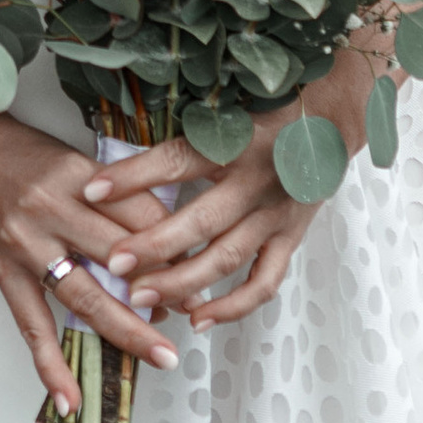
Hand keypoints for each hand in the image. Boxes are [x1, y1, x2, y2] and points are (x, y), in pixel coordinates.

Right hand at [0, 112, 183, 417]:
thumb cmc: (18, 150)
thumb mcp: (72, 159)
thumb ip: (111, 194)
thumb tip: (160, 237)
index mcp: (77, 175)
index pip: (140, 214)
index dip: (175, 242)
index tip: (198, 264)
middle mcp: (52, 210)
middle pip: (121, 257)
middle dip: (164, 288)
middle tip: (194, 309)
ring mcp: (26, 245)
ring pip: (86, 296)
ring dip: (128, 330)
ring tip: (162, 354)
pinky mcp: (3, 271)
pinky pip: (31, 326)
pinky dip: (50, 366)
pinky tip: (70, 399)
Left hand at [96, 49, 376, 333]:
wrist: (331, 115)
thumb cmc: (268, 105)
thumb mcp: (228, 105)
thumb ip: (186, 126)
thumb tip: (124, 137)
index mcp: (235, 141)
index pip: (176, 159)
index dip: (134, 175)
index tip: (92, 189)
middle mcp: (256, 181)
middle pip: (201, 221)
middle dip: (154, 246)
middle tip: (115, 264)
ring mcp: (276, 214)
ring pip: (227, 257)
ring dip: (184, 281)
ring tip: (142, 295)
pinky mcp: (291, 237)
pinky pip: (264, 281)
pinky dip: (234, 306)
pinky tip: (199, 318)